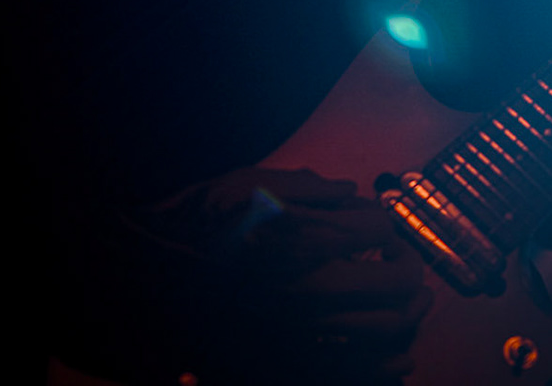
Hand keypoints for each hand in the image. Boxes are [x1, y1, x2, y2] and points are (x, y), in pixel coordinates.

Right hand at [133, 167, 429, 381]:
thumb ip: (307, 186)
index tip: (378, 227)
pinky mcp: (287, 360)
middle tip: (401, 261)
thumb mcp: (248, 183)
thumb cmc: (193, 224)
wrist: (141, 278)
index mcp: (305, 244)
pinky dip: (384, 363)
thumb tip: (349, 192)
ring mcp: (301, 333)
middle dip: (409, 270)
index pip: (379, 231)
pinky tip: (386, 349)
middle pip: (397, 287)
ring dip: (407, 317)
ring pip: (386, 337)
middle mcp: (311, 293)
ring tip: (406, 303)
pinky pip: (356, 373)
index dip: (386, 224)